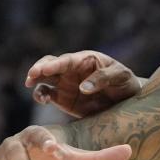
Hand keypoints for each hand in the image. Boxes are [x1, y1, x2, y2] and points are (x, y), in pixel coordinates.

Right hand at [25, 51, 142, 117]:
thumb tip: (83, 88)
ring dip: (35, 81)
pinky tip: (43, 100)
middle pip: (49, 65)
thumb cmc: (126, 82)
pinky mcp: (63, 99)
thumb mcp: (121, 76)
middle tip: (32, 76)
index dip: (55, 64)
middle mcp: (71, 70)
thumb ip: (103, 78)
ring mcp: (65, 84)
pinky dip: (40, 96)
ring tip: (32, 86)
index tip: (45, 69)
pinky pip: (46, 94)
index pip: (66, 60)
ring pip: (43, 78)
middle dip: (38, 68)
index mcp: (85, 60)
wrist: (127, 100)